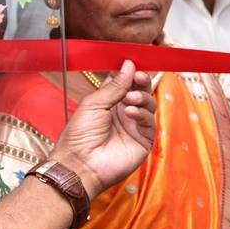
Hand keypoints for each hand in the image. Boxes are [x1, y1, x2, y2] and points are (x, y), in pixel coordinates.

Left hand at [51, 62, 156, 197]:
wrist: (81, 163)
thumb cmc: (79, 135)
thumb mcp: (94, 103)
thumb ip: (115, 85)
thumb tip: (129, 65)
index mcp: (109, 102)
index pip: (126, 83)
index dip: (130, 74)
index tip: (132, 65)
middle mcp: (123, 112)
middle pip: (140, 91)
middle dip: (141, 82)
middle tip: (138, 77)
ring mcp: (134, 125)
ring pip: (148, 104)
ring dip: (142, 97)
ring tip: (130, 99)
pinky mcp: (143, 139)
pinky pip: (149, 121)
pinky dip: (142, 114)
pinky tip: (130, 113)